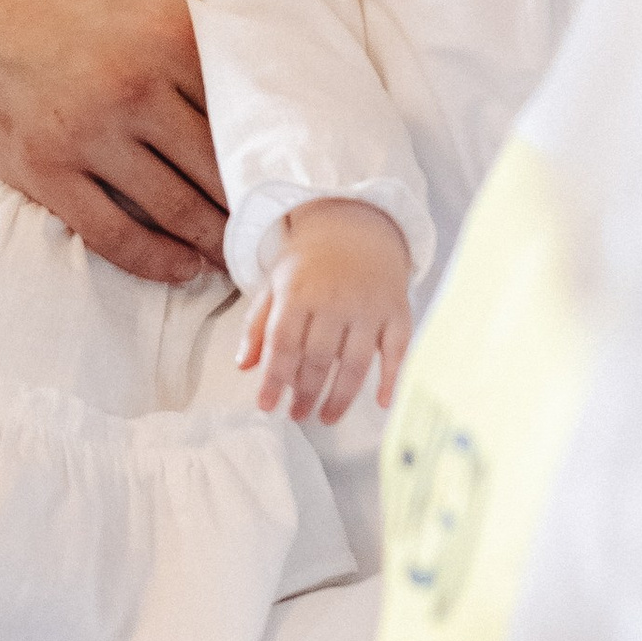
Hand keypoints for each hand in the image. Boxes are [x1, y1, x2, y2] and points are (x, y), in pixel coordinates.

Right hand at [0, 0, 292, 285]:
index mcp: (168, 31)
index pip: (246, 100)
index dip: (280, 136)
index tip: (305, 160)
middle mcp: (134, 90)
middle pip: (218, 164)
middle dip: (257, 199)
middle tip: (289, 222)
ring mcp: (88, 136)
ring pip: (175, 208)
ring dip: (216, 238)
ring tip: (246, 249)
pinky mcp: (47, 171)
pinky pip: (114, 233)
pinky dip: (157, 259)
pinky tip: (184, 266)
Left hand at [238, 200, 412, 422]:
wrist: (357, 223)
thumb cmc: (310, 261)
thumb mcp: (275, 283)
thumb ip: (258, 325)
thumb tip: (244, 366)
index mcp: (299, 291)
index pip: (283, 344)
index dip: (274, 379)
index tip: (266, 406)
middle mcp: (334, 299)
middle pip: (317, 358)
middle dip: (305, 394)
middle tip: (297, 415)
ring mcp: (368, 306)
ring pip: (354, 363)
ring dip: (340, 397)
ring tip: (326, 417)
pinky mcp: (396, 311)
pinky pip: (396, 350)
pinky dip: (391, 378)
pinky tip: (381, 403)